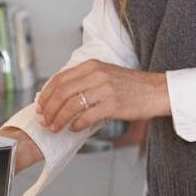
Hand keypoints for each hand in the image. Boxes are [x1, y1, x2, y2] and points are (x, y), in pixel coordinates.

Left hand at [36, 59, 170, 132]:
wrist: (156, 91)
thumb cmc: (130, 86)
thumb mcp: (104, 75)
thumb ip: (83, 81)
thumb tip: (60, 96)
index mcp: (91, 66)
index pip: (59, 79)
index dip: (45, 95)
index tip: (39, 107)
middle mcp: (96, 74)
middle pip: (61, 93)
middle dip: (48, 109)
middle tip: (43, 121)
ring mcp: (104, 89)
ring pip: (71, 105)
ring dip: (58, 119)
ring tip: (54, 129)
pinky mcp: (113, 104)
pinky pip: (86, 116)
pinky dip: (76, 125)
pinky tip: (74, 129)